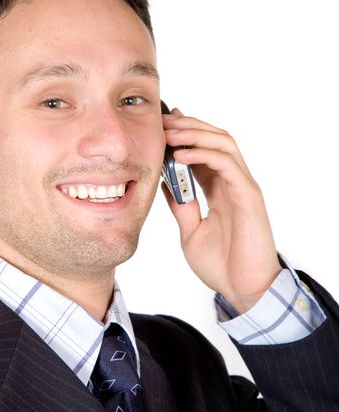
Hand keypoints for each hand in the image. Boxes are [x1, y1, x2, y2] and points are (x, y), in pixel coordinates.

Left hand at [162, 108, 281, 313]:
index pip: (203, 151)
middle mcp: (233, 183)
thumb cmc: (222, 265)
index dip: (185, 135)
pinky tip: (180, 154)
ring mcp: (242, 187)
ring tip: (170, 132)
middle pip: (215, 139)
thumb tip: (164, 184)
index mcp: (219, 190)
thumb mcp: (190, 231)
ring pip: (224, 143)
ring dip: (195, 133)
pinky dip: (203, 154)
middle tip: (162, 121)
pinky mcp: (249, 196)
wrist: (244, 290)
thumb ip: (181, 206)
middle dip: (188, 126)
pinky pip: (227, 164)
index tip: (162, 125)